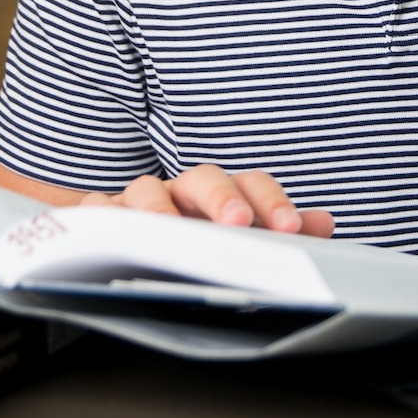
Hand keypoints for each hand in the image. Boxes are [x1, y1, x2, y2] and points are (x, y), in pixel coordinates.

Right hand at [82, 164, 334, 237]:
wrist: (127, 239)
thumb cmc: (190, 235)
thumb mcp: (236, 237)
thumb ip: (278, 230)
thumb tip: (323, 223)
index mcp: (221, 194)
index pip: (252, 185)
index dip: (272, 204)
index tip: (291, 229)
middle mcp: (181, 191)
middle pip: (203, 178)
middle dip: (222, 199)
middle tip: (238, 225)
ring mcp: (139, 201)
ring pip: (146, 190)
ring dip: (159, 210)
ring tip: (171, 236)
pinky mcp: (100, 216)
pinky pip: (94, 212)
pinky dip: (100, 220)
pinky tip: (109, 236)